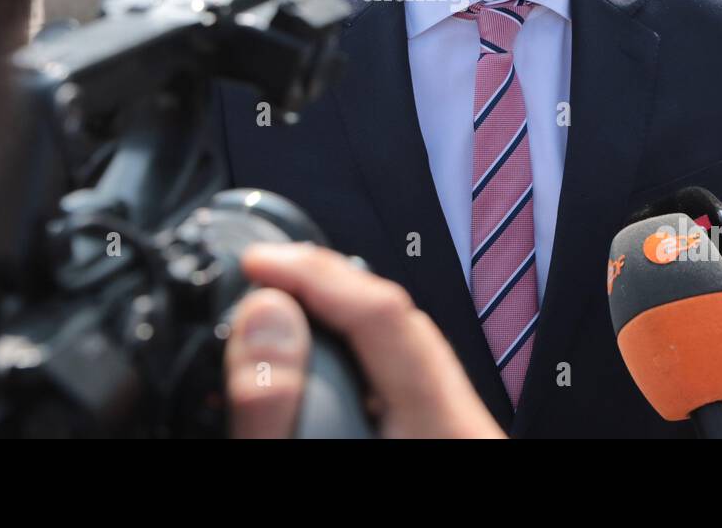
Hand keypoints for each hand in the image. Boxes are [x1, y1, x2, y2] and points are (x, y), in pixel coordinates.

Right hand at [225, 243, 505, 438]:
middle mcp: (464, 422)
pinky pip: (398, 374)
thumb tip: (264, 315)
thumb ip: (276, 406)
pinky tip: (313, 357)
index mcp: (441, 427)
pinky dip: (351, 355)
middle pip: (397, 318)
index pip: (383, 311)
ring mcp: (456, 428)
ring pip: (399, 345)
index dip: (313, 272)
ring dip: (334, 319)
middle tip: (259, 272)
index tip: (257, 260)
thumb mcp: (297, 461)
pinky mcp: (439, 433)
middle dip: (321, 284)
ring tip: (277, 304)